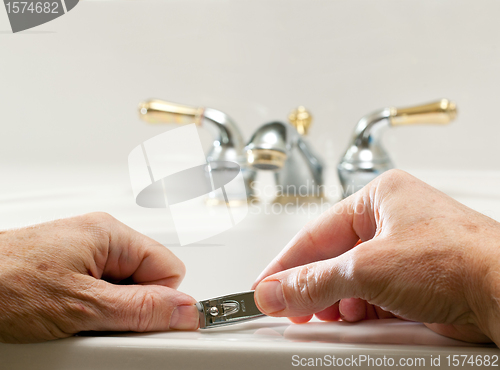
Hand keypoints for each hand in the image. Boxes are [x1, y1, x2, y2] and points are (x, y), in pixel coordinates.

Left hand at [0, 212, 198, 342]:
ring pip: (123, 292)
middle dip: (129, 309)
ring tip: (72, 323)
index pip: (168, 270)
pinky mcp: (68, 271)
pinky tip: (64, 321)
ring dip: (107, 315)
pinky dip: (88, 314)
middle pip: (146, 281)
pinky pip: (98, 296)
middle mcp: (100, 239)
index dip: (160, 302)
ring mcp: (82, 255)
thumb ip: (141, 310)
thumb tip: (187, 310)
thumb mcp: (81, 307)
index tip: (141, 324)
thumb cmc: (3, 283)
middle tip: (96, 325)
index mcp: (111, 234)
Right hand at [252, 170, 499, 344]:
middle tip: (291, 308)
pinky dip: (361, 313)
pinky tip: (356, 322)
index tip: (265, 287)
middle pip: (332, 259)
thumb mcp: (369, 269)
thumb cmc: (457, 260)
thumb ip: (315, 282)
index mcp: (379, 199)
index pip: (316, 233)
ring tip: (327, 317)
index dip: (286, 263)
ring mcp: (404, 255)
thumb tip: (278, 291)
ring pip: (351, 282)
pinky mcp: (415, 284)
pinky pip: (373, 298)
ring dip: (338, 303)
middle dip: (313, 287)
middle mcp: (391, 223)